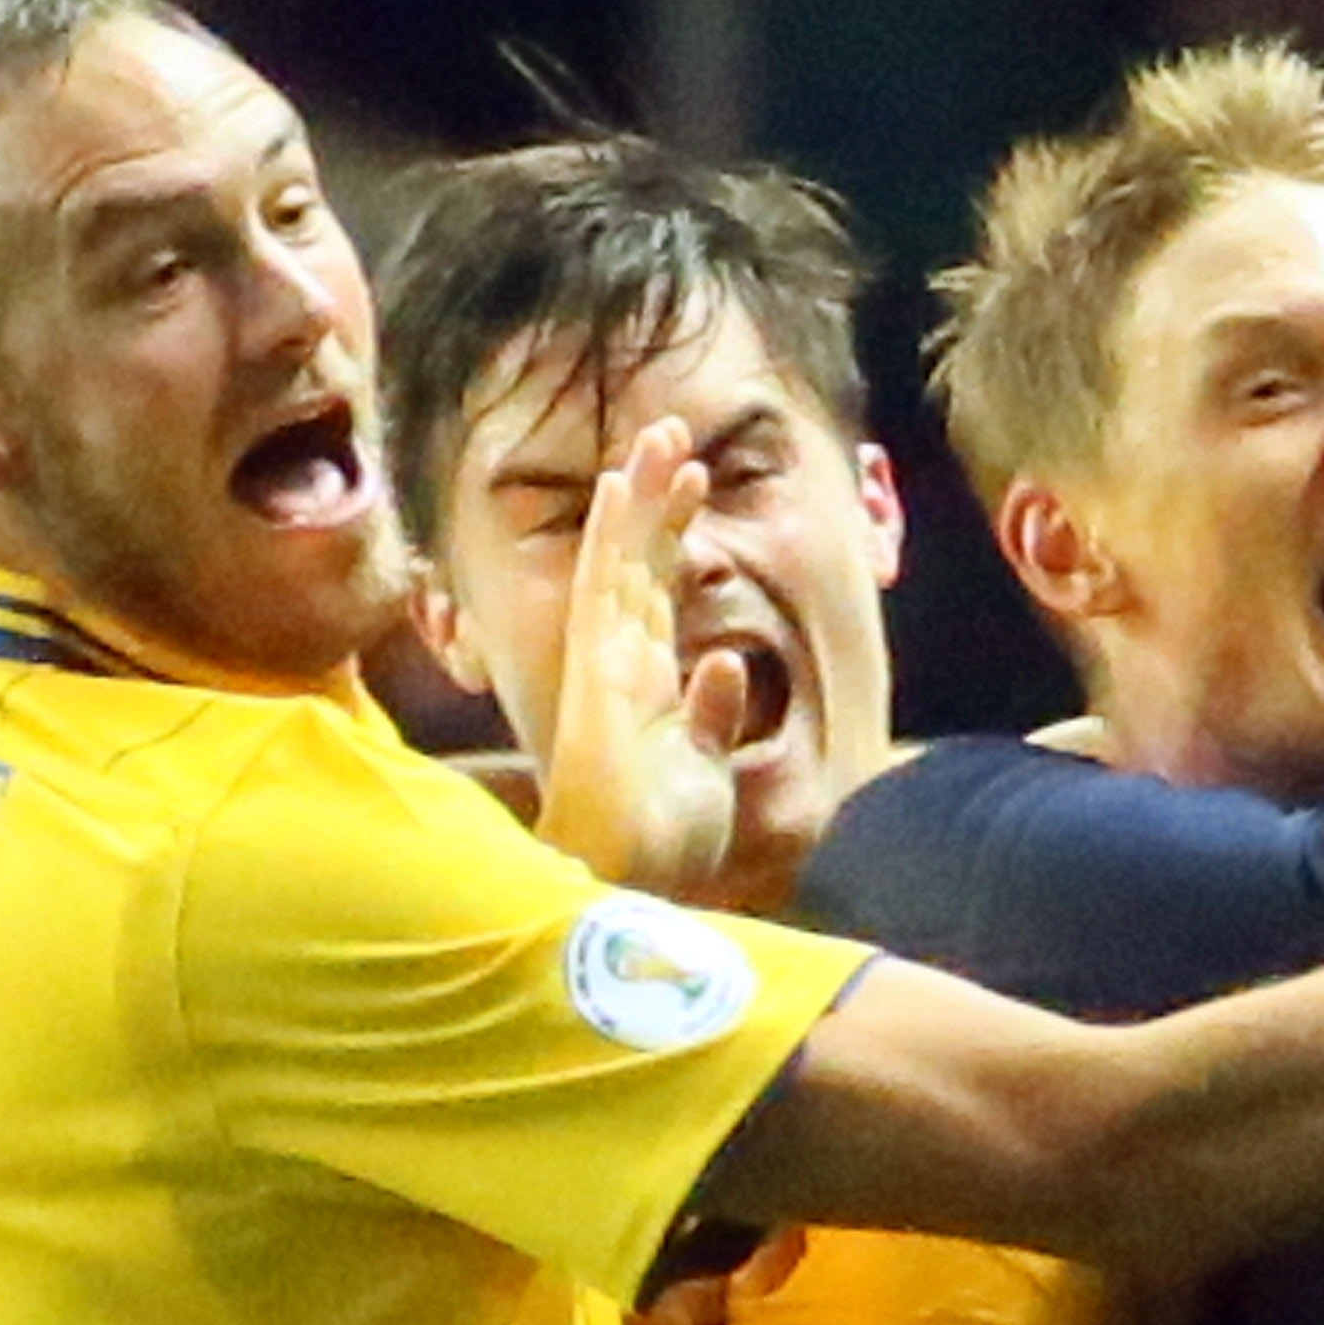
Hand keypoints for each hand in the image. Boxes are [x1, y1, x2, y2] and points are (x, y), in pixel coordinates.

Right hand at [534, 412, 741, 892]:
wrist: (629, 893)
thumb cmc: (661, 846)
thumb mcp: (705, 772)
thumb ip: (709, 718)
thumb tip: (722, 665)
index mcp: (645, 689)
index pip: (657, 596)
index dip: (669, 538)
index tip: (688, 481)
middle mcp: (620, 669)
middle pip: (637, 565)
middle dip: (656, 500)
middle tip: (673, 430)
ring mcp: (607, 667)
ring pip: (623, 562)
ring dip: (643, 499)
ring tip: (665, 439)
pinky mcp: (601, 675)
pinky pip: (603, 593)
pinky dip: (611, 540)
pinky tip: (620, 490)